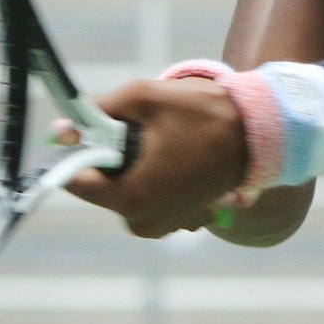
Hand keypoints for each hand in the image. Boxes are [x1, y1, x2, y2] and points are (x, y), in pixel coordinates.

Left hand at [62, 77, 250, 238]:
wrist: (260, 132)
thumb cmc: (205, 114)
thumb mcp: (144, 98)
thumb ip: (97, 111)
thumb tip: (62, 127)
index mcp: (132, 198)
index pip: (75, 181)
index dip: (78, 149)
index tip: (90, 127)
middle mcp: (144, 222)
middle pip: (102, 185)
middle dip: (111, 156)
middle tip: (140, 130)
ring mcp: (165, 225)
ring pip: (125, 189)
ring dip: (133, 164)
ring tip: (166, 141)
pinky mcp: (181, 221)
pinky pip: (150, 196)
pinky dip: (155, 174)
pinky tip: (179, 154)